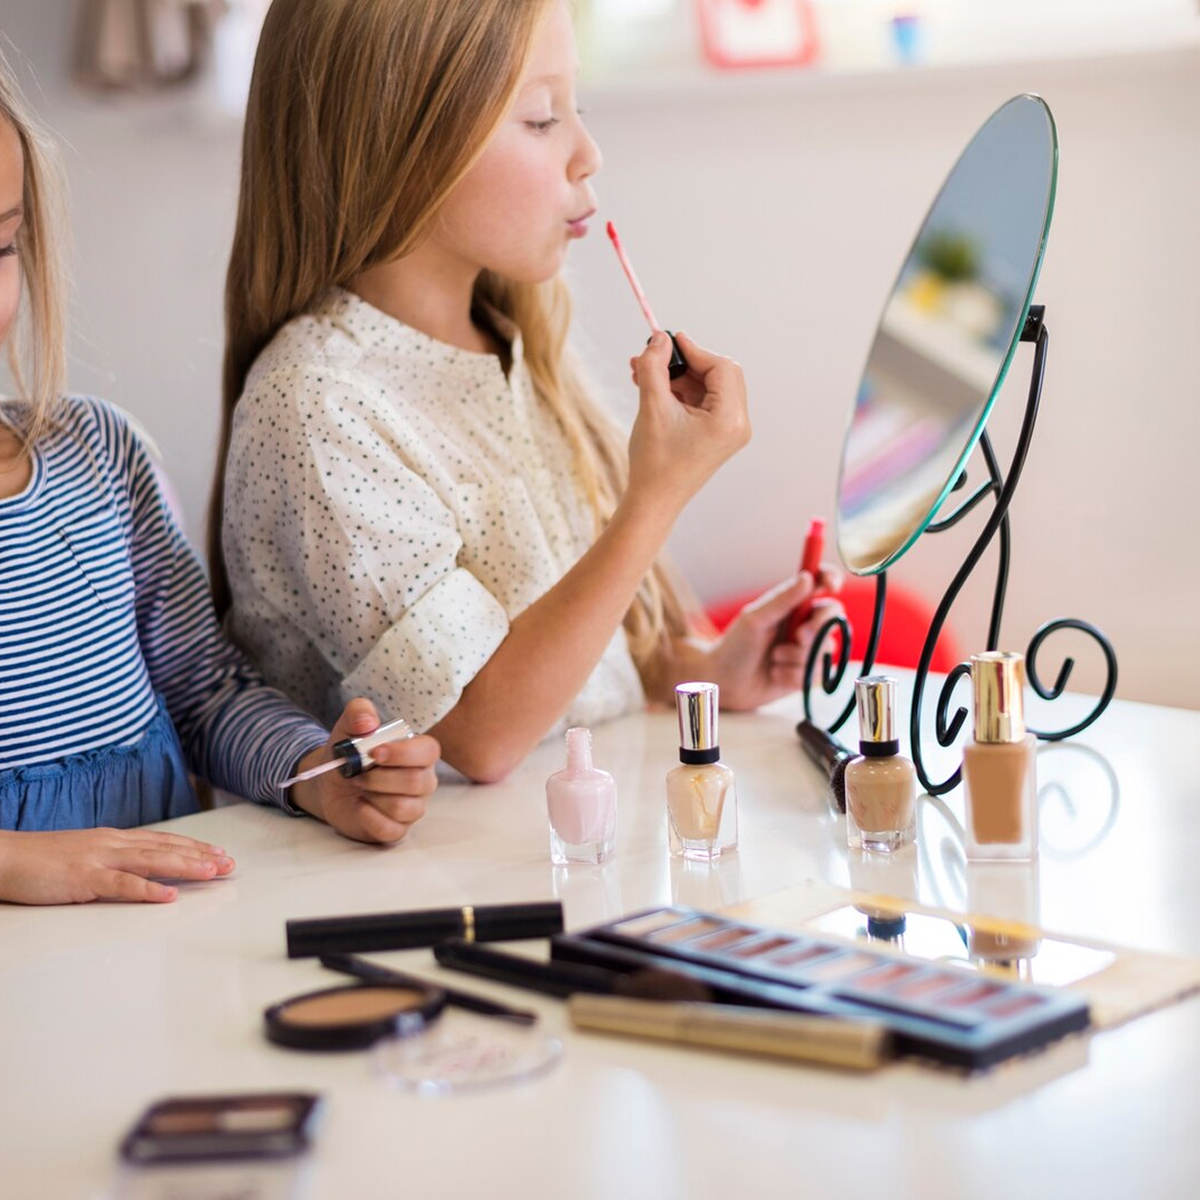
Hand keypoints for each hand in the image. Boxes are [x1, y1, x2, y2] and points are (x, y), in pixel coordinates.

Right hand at [0, 828, 235, 904]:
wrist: (3, 856)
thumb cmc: (41, 861)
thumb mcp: (86, 856)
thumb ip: (114, 861)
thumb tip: (142, 871)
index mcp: (114, 839)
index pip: (164, 841)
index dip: (194, 846)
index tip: (220, 853)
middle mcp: (112, 844)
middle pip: (166, 848)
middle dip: (201, 856)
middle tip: (230, 864)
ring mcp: (99, 859)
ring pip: (152, 861)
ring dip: (186, 866)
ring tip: (213, 872)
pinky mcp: (83, 878)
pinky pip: (121, 884)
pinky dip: (148, 890)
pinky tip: (169, 895)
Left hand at [289, 699, 438, 843]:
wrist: (331, 784)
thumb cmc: (350, 754)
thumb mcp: (349, 727)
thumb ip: (359, 712)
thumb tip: (368, 722)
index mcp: (418, 753)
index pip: (429, 751)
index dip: (404, 753)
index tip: (375, 752)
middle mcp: (422, 781)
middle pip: (416, 781)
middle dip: (379, 777)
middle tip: (358, 774)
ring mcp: (412, 807)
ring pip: (403, 807)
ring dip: (373, 796)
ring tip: (360, 788)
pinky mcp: (397, 829)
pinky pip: (390, 829)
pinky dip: (368, 817)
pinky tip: (359, 806)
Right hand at [625, 330, 749, 515]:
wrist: (653, 502)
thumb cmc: (654, 462)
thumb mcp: (652, 407)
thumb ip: (655, 367)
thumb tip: (659, 338)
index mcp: (730, 418)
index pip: (720, 367)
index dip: (693, 350)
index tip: (666, 341)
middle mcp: (737, 424)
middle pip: (719, 373)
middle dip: (685, 363)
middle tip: (653, 357)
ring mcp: (729, 431)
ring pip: (709, 386)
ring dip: (678, 377)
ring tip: (643, 373)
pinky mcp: (717, 435)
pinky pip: (704, 402)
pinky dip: (681, 392)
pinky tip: (653, 389)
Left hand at [681, 570, 844, 710]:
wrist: (726, 683)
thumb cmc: (735, 646)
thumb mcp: (755, 619)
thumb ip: (782, 600)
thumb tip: (807, 578)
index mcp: (792, 605)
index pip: (820, 583)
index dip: (831, 579)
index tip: (832, 585)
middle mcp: (804, 624)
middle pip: (834, 617)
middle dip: (818, 628)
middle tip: (798, 637)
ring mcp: (808, 649)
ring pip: (825, 649)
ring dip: (797, 656)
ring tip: (774, 658)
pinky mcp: (807, 673)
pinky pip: (817, 673)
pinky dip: (794, 675)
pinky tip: (776, 674)